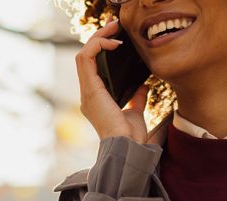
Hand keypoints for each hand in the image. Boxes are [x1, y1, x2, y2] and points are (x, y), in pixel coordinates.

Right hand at [76, 19, 149, 144]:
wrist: (128, 147)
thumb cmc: (131, 136)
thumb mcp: (135, 112)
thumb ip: (136, 99)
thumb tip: (143, 86)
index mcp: (96, 99)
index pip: (93, 67)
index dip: (102, 50)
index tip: (118, 40)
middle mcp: (87, 94)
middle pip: (86, 57)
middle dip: (100, 38)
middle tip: (116, 27)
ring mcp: (87, 91)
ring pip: (83, 54)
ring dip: (98, 37)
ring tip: (114, 28)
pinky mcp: (90, 89)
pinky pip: (86, 58)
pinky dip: (98, 46)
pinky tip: (114, 44)